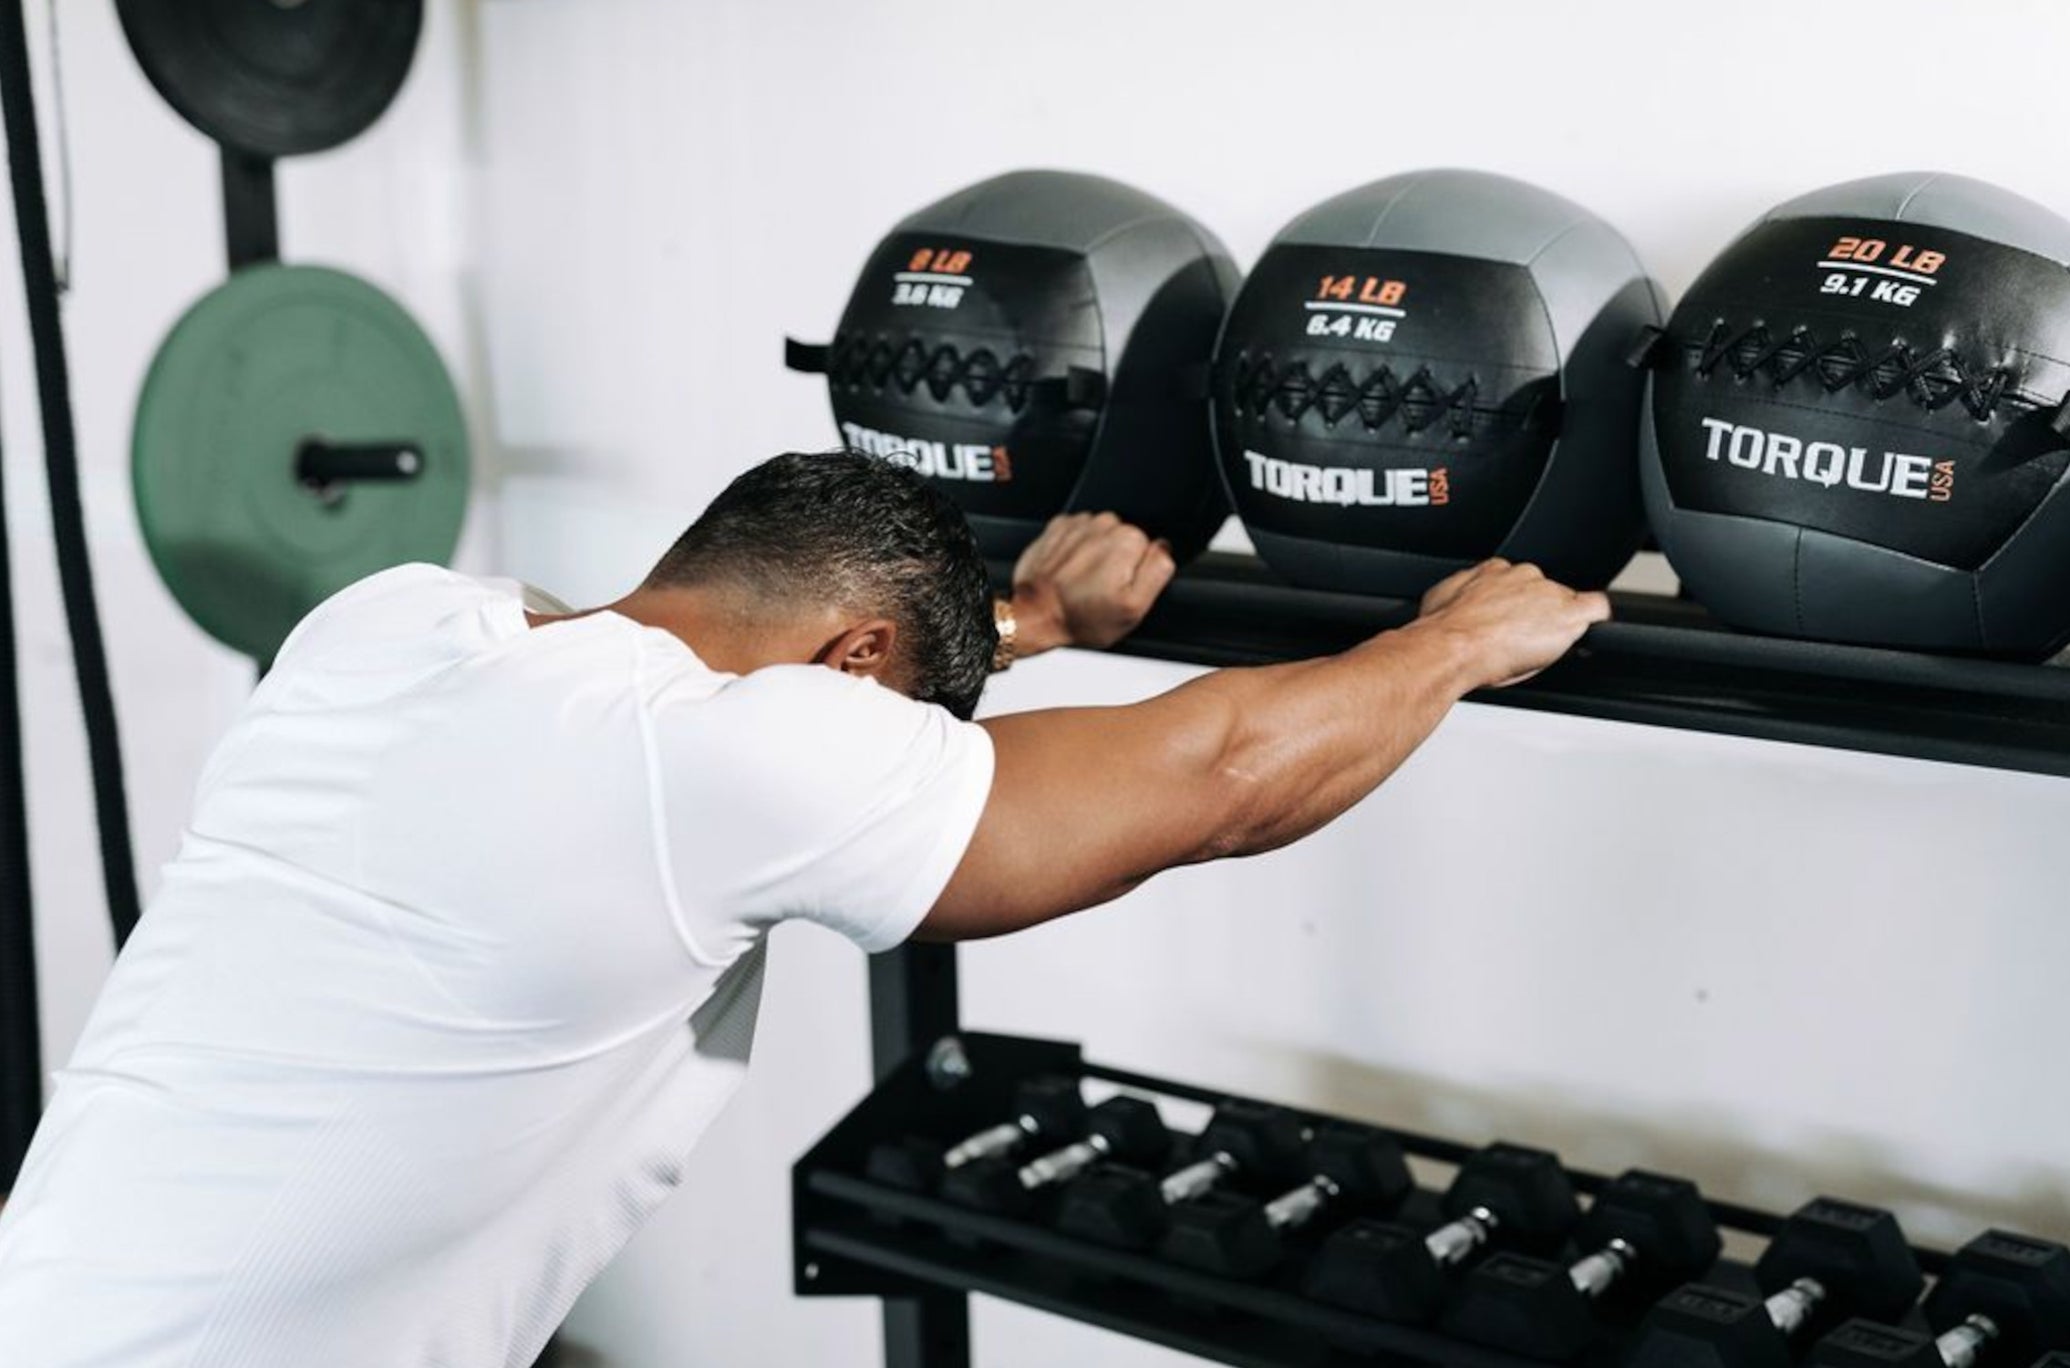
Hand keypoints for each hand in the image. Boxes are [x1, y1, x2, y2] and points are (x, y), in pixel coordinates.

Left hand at [1009, 512, 1176, 655]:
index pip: (1149, 547)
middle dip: (1117, 562)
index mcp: (1128, 541)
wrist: (1035, 616)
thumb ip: (1158, 571)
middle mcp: (1103, 524)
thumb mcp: (1135, 608)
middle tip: (1102, 588)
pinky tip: (1071, 571)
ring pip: (1102, 535)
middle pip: (1125, 538)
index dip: (1138, 571)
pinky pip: (1079, 534)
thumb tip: (1164, 547)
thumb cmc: (1081, 617)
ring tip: (1084, 581)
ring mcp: (1078, 524)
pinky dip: (1077, 550)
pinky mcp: (1058, 528)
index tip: (1121, 587)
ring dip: (1096, 555)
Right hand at [1414, 558, 1609, 688]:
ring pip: (1564, 603)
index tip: (1508, 622)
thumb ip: (1458, 594)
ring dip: (1555, 623)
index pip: (1516, 583)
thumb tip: (1455, 600)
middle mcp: (1523, 575)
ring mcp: (1547, 593)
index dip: (1516, 605)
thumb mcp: (1439, 600)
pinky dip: (1595, 619)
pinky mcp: (1568, 613)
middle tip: (1519, 640)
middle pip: (1543, 592)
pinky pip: (1596, 608)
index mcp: (1492, 571)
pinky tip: (1587, 630)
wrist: (1454, 645)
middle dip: (1536, 614)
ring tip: (1536, 648)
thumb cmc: (1443, 631)